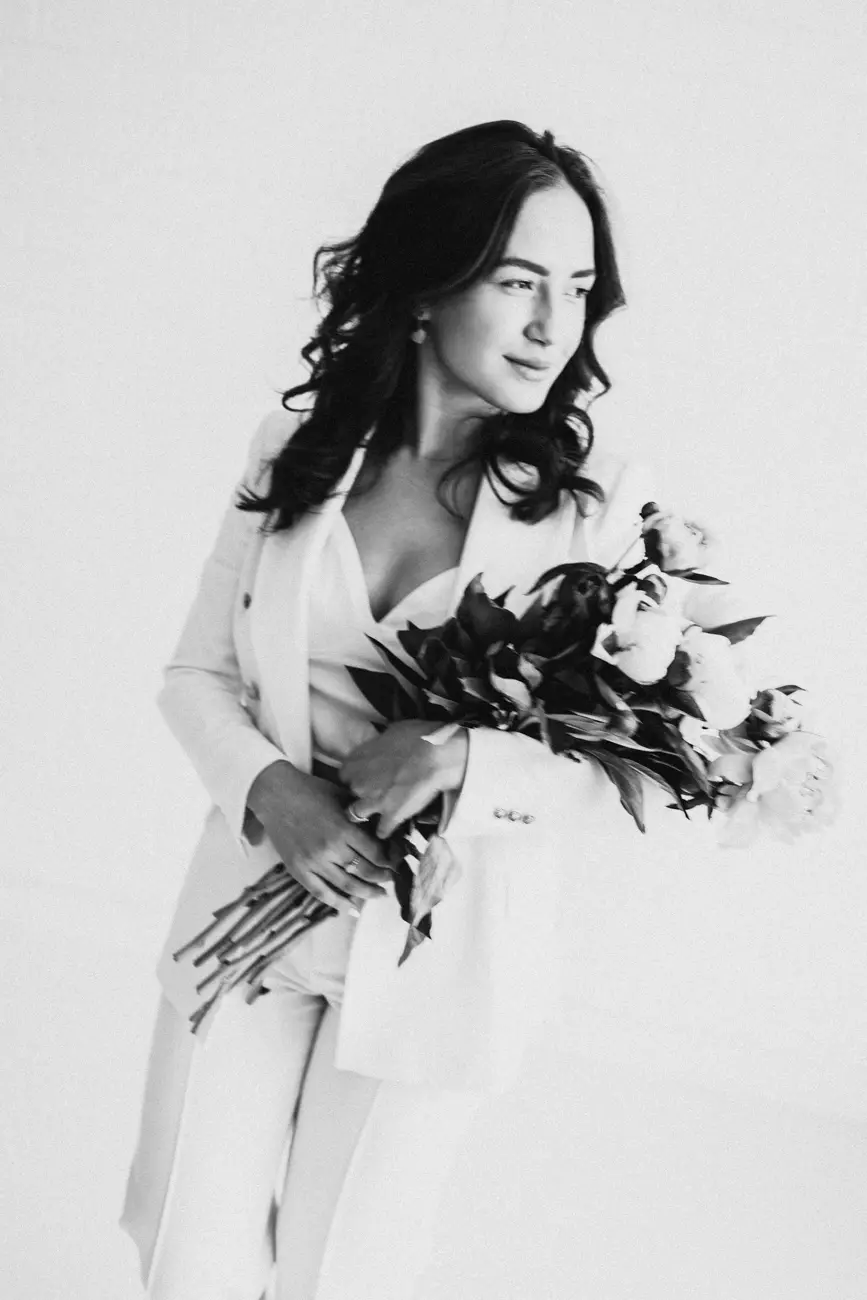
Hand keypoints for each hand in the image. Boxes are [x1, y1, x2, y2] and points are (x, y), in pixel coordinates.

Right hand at [247, 761, 394, 915]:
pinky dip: (338, 902)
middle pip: (365, 872)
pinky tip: (352, 907)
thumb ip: (362, 816)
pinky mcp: (298, 870)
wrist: (276, 795)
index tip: (395, 863)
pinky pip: (321, 893)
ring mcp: (313, 862)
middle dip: (382, 878)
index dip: (389, 861)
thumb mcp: (343, 798)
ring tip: (378, 894)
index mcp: (344, 829)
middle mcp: (330, 849)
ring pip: (347, 886)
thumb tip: (383, 831)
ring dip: (366, 893)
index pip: (375, 854)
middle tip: (390, 879)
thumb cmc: (312, 791)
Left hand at [338, 721, 468, 837]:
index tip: (368, 773)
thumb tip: (382, 746)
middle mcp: (359, 782)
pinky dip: (386, 829)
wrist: (437, 756)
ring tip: (379, 810)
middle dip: (363, 791)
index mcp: (357, 760)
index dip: (357, 774)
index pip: (345, 773)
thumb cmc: (418, 737)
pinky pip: (382, 830)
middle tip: (379, 788)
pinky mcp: (391, 817)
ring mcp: (373, 801)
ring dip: (366, 812)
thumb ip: (380, 744)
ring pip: (356, 814)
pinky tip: (392, 826)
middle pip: (352, 791)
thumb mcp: (393, 731)